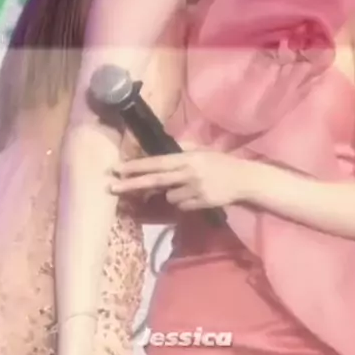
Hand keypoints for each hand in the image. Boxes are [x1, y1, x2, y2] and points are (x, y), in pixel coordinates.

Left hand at [108, 146, 248, 210]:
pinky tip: (197, 195)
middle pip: (155, 181)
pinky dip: (184, 202)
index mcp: (187, 158)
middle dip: (132, 184)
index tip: (118, 168)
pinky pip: (182, 206)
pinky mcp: (201, 204)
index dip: (136, 166)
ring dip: (172, 194)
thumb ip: (182, 148)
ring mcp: (194, 190)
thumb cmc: (220, 162)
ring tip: (188, 187)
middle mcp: (188, 173)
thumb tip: (162, 148)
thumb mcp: (200, 150)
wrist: (243, 179)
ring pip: (169, 197)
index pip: (156, 162)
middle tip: (111, 187)